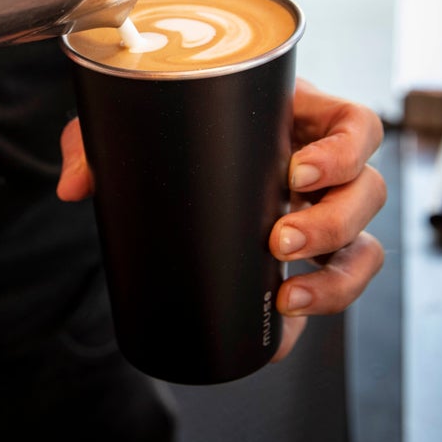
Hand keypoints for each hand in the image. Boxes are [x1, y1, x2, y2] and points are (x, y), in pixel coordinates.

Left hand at [56, 78, 387, 360]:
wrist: (166, 173)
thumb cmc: (163, 134)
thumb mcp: (131, 128)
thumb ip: (93, 144)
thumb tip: (73, 186)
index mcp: (296, 119)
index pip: (354, 125)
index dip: (343, 150)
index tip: (296, 172)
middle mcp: (321, 170)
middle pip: (368, 191)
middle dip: (333, 220)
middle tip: (277, 236)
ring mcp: (320, 219)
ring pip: (364, 246)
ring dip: (337, 275)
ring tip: (287, 294)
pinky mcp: (307, 264)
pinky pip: (335, 287)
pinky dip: (319, 305)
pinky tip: (282, 322)